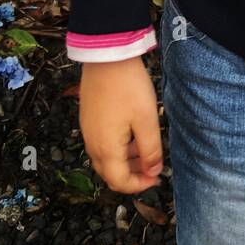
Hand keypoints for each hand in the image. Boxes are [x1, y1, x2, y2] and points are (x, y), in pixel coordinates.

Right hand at [77, 55, 163, 192]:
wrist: (105, 58)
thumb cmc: (128, 88)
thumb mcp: (146, 120)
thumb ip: (150, 150)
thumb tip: (153, 172)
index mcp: (106, 150)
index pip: (119, 182)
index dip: (139, 186)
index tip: (156, 178)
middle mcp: (92, 145)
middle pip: (109, 174)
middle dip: (131, 176)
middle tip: (151, 167)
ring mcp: (87, 132)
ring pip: (104, 160)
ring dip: (124, 162)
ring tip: (144, 149)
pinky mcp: (87, 120)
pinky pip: (100, 144)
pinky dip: (116, 148)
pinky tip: (130, 133)